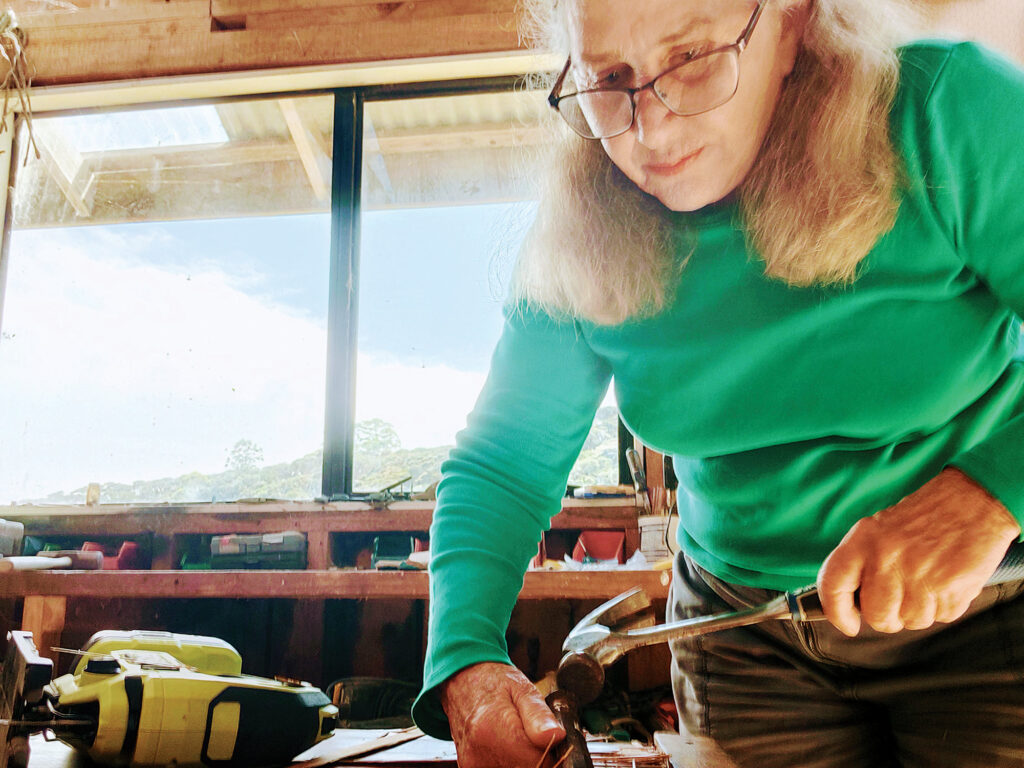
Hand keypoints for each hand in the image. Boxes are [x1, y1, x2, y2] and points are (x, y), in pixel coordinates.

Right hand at [440, 662, 565, 767]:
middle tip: (532, 734)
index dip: (551, 751)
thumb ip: (539, 714)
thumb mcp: (521, 687)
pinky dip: (509, 762)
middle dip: (536, 756)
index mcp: (493, 728)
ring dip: (523, 760)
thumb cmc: (493, 682)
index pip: (539, 761)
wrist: (461, 682)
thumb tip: (555, 735)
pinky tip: (506, 745)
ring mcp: (473, 764)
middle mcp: (480, 751)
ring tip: (517, 737)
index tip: (550, 736)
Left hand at [818, 468, 1019, 635]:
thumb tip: (849, 603)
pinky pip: (941, 618)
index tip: (848, 624)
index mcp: (863, 540)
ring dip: (919, 610)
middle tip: (899, 598)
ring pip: (911, 621)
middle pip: (876, 616)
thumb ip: (860, 562)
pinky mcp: (951, 590)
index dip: (836, 613)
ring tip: (928, 578)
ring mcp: (919, 577)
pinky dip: (943, 606)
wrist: (972, 500)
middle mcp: (887, 559)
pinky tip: (946, 580)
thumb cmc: (924, 516)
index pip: (832, 586)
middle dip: (887, 616)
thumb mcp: (879, 528)